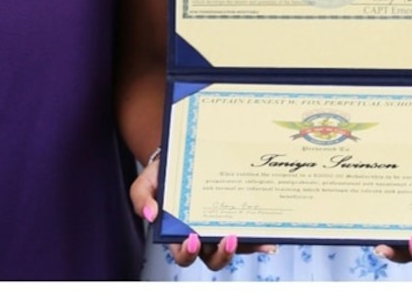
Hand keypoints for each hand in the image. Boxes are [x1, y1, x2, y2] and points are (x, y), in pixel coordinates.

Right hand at [127, 160, 276, 270]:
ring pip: (235, 248)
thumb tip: (150, 215)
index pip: (183, 254)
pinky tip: (270, 236)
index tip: (192, 238)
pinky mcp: (237, 218)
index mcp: (178, 234)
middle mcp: (202, 236)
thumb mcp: (145, 182)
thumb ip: (141, 199)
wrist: (183, 154)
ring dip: (248, 247)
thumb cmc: (164, 173)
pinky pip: (250, 233)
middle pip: (213, 258)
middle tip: (229, 239)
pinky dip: (260, 238)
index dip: (188, 253)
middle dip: (222, 254)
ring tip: (258, 239)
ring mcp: (221, 228)